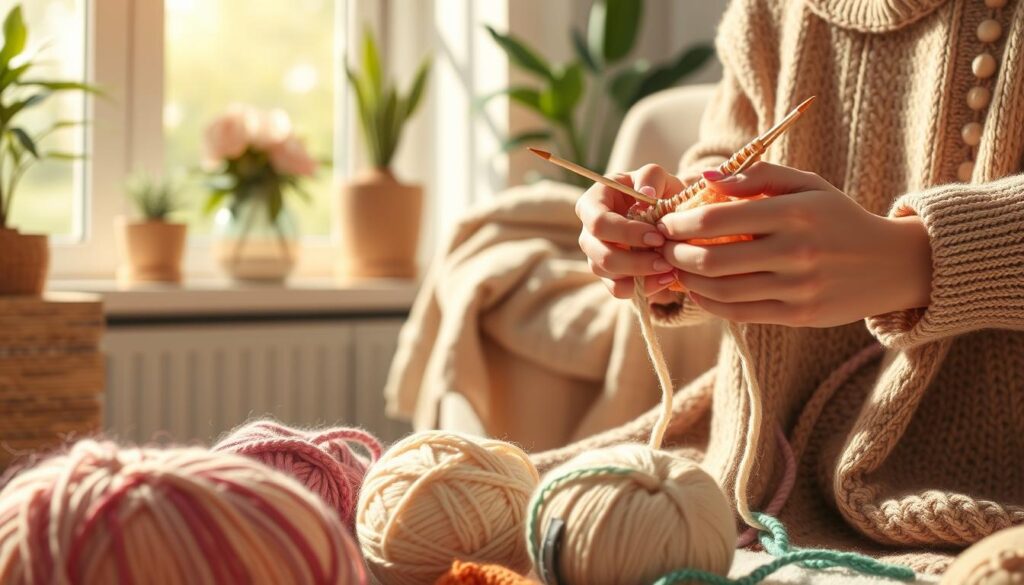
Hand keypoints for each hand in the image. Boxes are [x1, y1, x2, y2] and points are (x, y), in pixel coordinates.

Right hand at [576, 164, 691, 301]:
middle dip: (635, 261)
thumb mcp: (656, 176)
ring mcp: (596, 256)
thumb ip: (650, 177)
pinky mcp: (609, 276)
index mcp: (593, 203)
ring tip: (671, 270)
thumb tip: (645, 194)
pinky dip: (644, 288)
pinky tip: (667, 279)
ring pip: (609, 275)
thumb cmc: (656, 190)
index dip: (626, 233)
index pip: (598, 223)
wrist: (665, 213)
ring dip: (641, 276)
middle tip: (666, 260)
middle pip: (600, 255)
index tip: (658, 237)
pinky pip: (619, 290)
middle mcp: (588, 232)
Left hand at [657, 162, 932, 326]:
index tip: (666, 222)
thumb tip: (705, 176)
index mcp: (794, 212)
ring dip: (687, 279)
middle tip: (662, 247)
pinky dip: (708, 302)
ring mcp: (797, 287)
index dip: (680, 222)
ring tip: (674, 267)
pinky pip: (738, 312)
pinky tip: (697, 289)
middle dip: (675, 253)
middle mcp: (796, 251)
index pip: (718, 218)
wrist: (891, 264)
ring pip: (721, 289)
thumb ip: (756, 175)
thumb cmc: (838, 218)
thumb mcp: (806, 185)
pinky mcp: (798, 315)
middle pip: (712, 258)